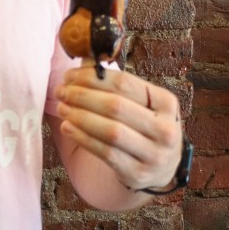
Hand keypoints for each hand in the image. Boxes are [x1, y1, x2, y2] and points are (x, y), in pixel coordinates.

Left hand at [55, 64, 182, 193]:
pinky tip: (67, 127)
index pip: (125, 83)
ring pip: (110, 131)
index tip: (70, 75)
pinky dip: (82, 138)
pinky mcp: (138, 174)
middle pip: (116, 106)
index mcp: (167, 102)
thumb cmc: (143, 127)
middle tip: (61, 91)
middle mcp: (166, 129)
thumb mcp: (139, 104)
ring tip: (62, 108)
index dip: (92, 77)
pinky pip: (105, 153)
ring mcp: (154, 154)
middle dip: (82, 96)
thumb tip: (83, 55)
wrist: (160, 168)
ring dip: (80, 117)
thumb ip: (114, 82)